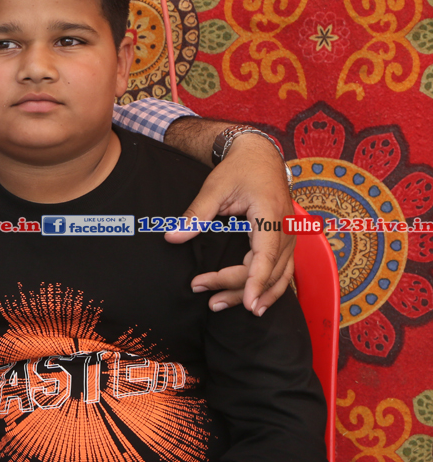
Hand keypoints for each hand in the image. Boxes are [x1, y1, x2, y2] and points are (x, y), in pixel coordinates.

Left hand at [165, 134, 294, 314]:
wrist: (260, 156)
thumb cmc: (238, 170)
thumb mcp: (214, 187)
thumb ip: (195, 214)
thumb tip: (172, 236)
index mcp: (270, 215)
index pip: (266, 256)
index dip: (256, 282)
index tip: (247, 304)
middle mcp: (286, 230)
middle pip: (268, 271)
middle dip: (238, 289)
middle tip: (207, 298)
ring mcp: (290, 237)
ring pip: (279, 277)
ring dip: (254, 295)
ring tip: (221, 305)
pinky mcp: (286, 241)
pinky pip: (283, 272)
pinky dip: (267, 289)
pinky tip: (250, 302)